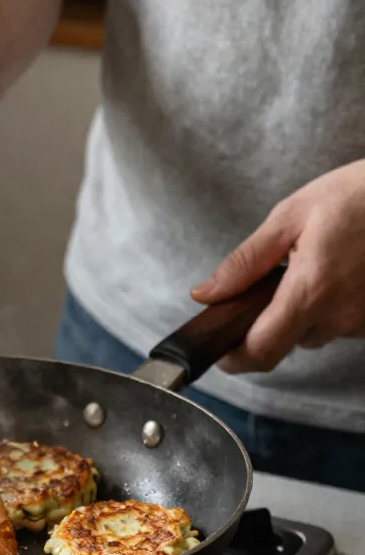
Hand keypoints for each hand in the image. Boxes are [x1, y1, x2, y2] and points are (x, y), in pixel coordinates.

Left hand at [191, 160, 364, 372]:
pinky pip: (341, 324)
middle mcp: (338, 315)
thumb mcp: (289, 217)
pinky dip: (329, 306)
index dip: (234, 358)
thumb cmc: (357, 196)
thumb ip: (244, 262)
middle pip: (285, 343)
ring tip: (311, 267)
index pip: (261, 350)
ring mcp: (361, 321)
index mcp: (309, 291)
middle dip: (267, 323)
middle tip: (268, 284)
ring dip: (302, 312)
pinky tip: (337, 273)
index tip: (220, 349)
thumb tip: (206, 294)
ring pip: (314, 334)